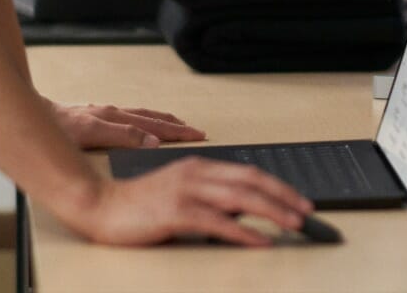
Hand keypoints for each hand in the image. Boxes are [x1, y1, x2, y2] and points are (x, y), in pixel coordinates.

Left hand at [51, 100, 206, 148]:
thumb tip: (152, 140)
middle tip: (198, 132)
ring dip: (163, 121)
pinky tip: (145, 123)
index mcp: (115, 117)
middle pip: (153, 118)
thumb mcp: (90, 134)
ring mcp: (106, 113)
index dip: (177, 133)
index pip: (155, 126)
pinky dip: (146, 119)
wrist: (36, 116)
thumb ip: (122, 136)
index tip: (197, 135)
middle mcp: (113, 113)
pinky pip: (131, 116)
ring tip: (179, 124)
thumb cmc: (58, 128)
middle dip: (176, 126)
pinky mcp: (98, 116)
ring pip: (143, 115)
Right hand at [61, 156, 314, 246]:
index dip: (279, 186)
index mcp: (199, 166)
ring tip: (294, 225)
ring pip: (241, 199)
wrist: (99, 207)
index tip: (300, 200)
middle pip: (252, 182)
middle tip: (307, 213)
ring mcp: (186, 191)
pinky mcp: (176, 212)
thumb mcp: (180, 193)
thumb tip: (244, 212)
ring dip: (273, 212)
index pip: (249, 173)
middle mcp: (196, 173)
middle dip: (285, 197)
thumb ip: (210, 198)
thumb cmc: (138, 206)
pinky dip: (244, 232)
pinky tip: (260, 241)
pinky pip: (219, 222)